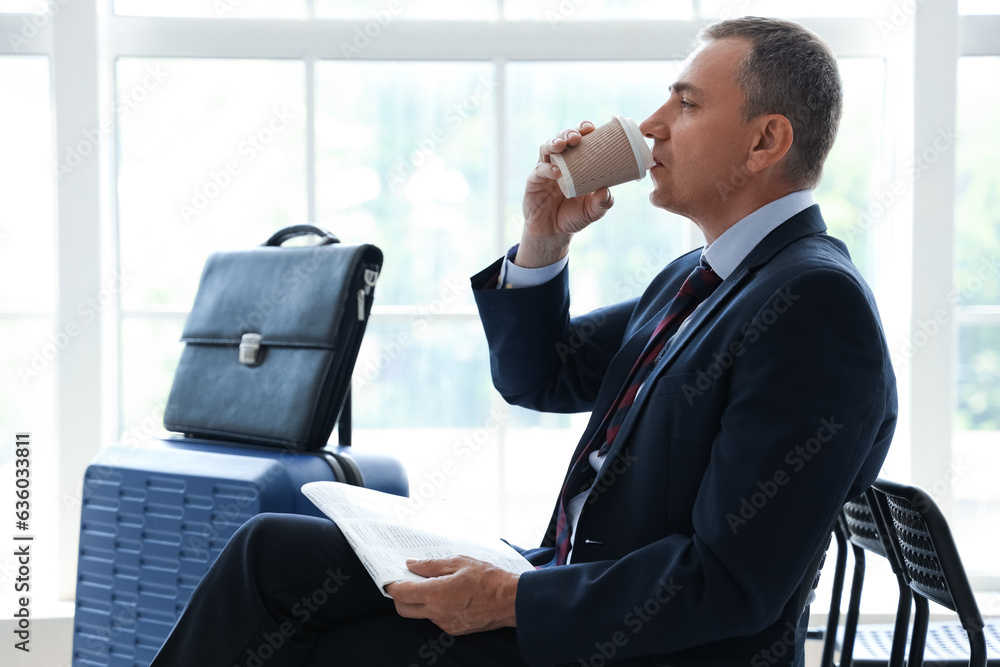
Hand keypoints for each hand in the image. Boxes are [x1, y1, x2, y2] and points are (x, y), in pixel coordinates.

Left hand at [385, 556, 519, 635]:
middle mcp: (437, 613)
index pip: (402, 593)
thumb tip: (411, 565)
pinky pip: (437, 618)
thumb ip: (431, 565)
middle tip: (405, 582)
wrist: (511, 601)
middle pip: (404, 609)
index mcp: (437, 594)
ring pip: (421, 613)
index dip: (392, 585)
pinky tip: (448, 595)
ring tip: (434, 584)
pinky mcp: (454, 629)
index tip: (390, 578)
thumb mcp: (459, 562)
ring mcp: (445, 623)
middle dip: (399, 597)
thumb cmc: (488, 579)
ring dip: (420, 601)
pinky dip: (436, 607)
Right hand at [517, 120, 614, 267]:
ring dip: (554, 143)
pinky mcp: (534, 182)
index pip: (579, 140)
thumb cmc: (574, 216)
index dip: (584, 130)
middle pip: (561, 139)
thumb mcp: (593, 211)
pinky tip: (556, 171)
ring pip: (546, 148)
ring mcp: (545, 171)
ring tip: (563, 144)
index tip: (592, 127)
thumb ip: (602, 203)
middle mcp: (559, 162)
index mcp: (576, 163)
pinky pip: (539, 171)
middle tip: (578, 136)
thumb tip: (606, 191)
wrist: (553, 234)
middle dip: (569, 133)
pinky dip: (547, 169)